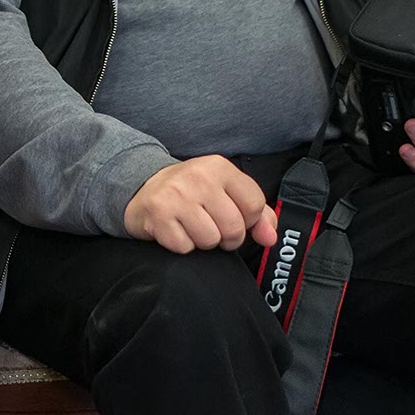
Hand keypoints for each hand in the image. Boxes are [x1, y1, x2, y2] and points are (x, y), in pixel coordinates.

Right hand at [122, 155, 279, 253]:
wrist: (143, 188)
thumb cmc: (191, 193)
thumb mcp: (224, 191)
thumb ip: (256, 213)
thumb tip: (270, 238)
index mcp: (219, 167)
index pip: (254, 204)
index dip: (248, 220)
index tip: (234, 216)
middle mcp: (197, 177)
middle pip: (234, 227)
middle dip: (227, 237)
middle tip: (212, 226)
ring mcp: (176, 196)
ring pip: (210, 240)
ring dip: (203, 241)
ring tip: (193, 227)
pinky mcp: (158, 215)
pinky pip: (185, 247)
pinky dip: (182, 245)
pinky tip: (176, 230)